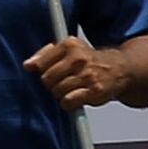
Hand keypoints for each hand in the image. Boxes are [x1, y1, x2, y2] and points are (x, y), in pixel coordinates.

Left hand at [24, 36, 139, 109]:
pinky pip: (69, 101)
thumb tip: (28, 65)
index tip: (48, 73)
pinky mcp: (95, 91)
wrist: (119, 69)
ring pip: (57, 91)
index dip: (42, 72)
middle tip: (60, 84)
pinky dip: (68, 104)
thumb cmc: (88, 60)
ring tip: (69, 90)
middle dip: (50, 85)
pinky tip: (74, 99)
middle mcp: (79, 58)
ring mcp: (87, 75)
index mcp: (69, 44)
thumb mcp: (68, 49)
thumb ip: (45, 54)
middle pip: (47, 78)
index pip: (41, 63)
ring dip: (60, 95)